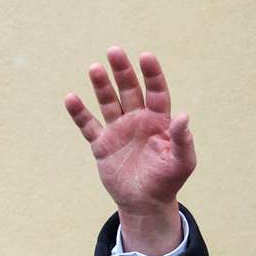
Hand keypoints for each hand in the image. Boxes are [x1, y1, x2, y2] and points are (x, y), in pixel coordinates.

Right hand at [63, 47, 195, 252]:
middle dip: (122, 71)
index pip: (156, 92)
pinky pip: (88, 125)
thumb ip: (183, 140)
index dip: (152, 74)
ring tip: (95, 68)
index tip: (146, 56)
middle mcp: (138, 121)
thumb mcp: (182, 163)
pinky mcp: (101, 145)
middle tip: (115, 51)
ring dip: (101, 85)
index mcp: (159, 122)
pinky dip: (79, 113)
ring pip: (108, 102)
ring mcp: (118, 131)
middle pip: (129, 90)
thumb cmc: (168, 182)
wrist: (146, 204)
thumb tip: (184, 116)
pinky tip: (71, 98)